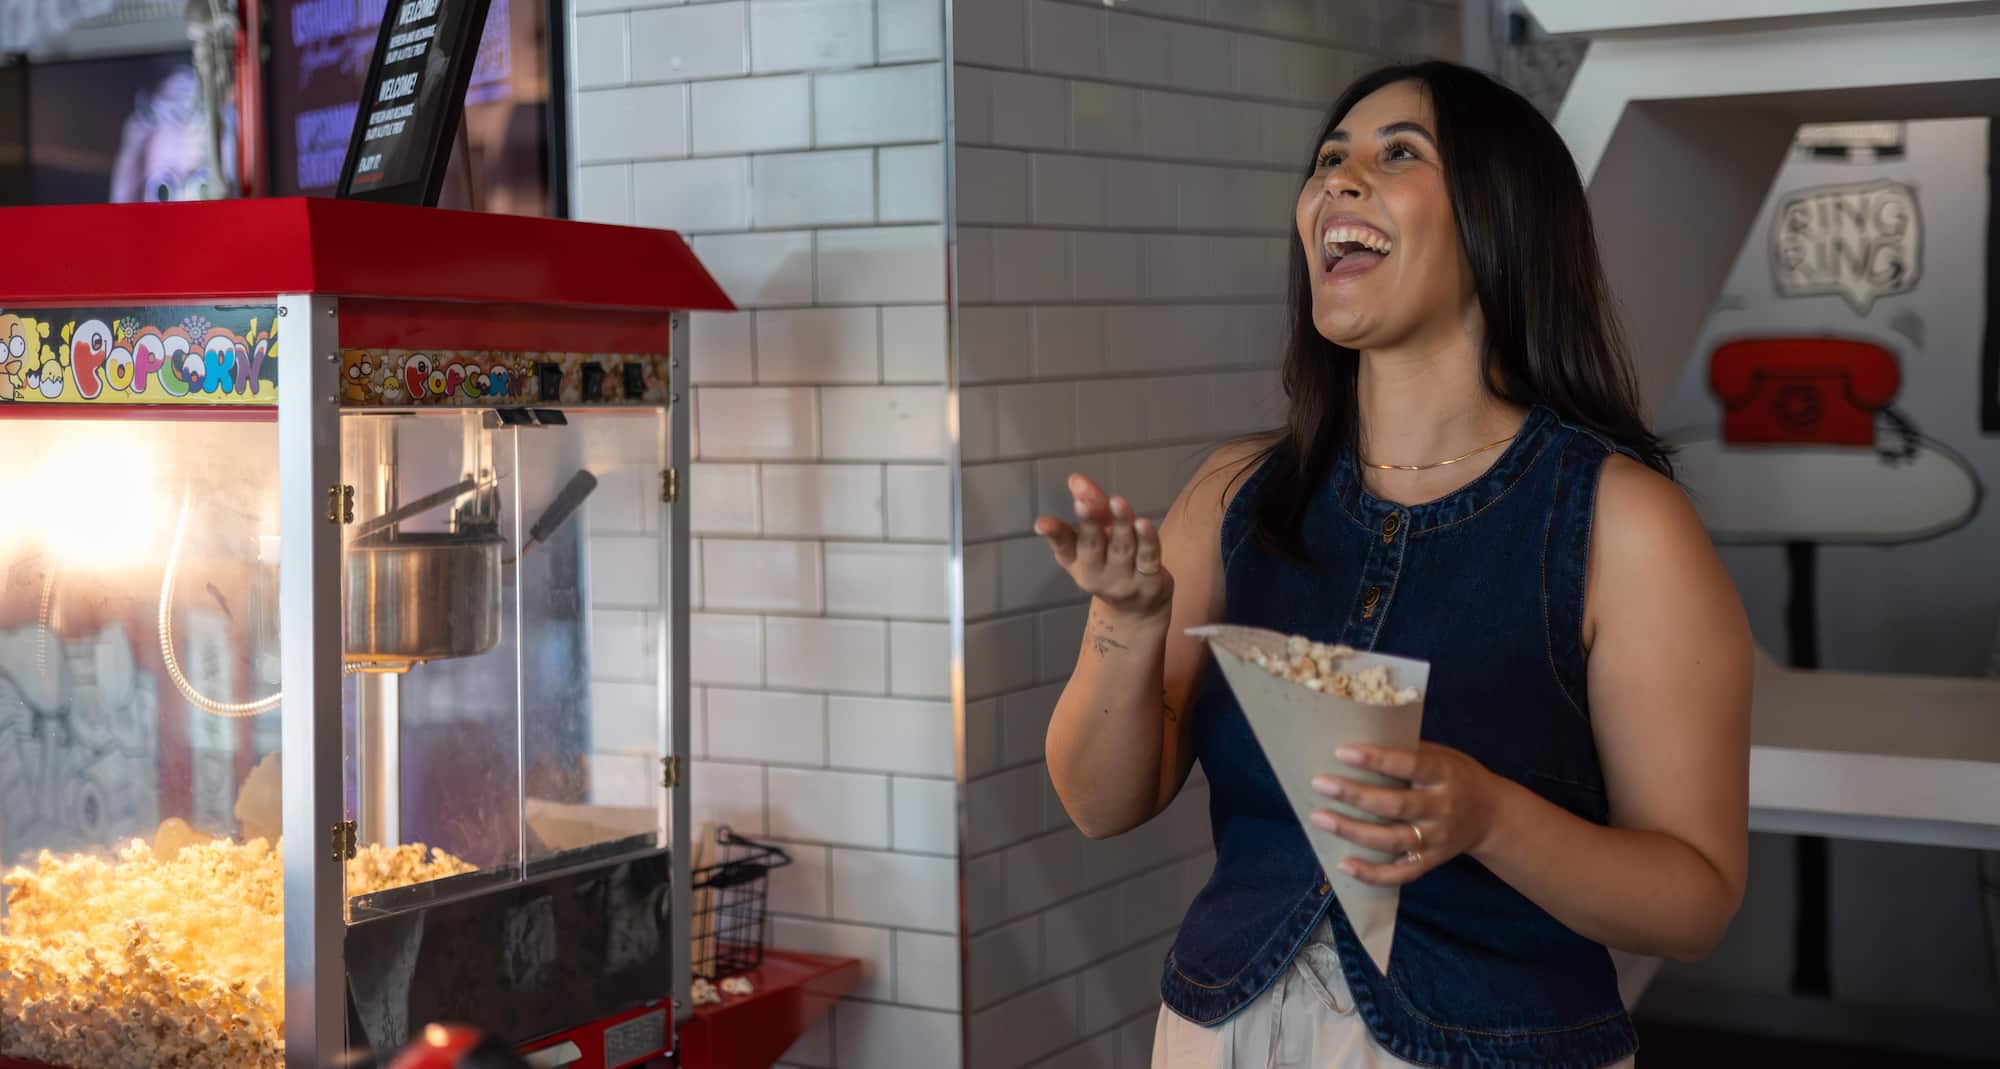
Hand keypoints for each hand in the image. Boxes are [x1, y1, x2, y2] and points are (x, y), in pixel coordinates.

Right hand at [1033, 473, 1171, 618]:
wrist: (1138, 609)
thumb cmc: (1111, 565)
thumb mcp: (1096, 538)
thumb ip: (1091, 507)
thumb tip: (1076, 479)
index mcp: (1077, 562)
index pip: (1063, 546)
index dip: (1054, 533)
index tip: (1042, 523)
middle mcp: (1096, 574)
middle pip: (1092, 545)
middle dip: (1088, 523)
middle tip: (1083, 503)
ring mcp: (1124, 581)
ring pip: (1122, 548)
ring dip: (1120, 524)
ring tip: (1117, 502)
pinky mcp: (1150, 583)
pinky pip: (1149, 558)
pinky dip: (1147, 540)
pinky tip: (1143, 523)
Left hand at [1308, 743, 1502, 885]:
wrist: (1493, 816)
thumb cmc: (1456, 776)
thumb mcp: (1443, 755)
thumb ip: (1409, 752)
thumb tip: (1357, 741)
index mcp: (1445, 774)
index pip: (1410, 765)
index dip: (1376, 760)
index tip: (1341, 752)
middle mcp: (1442, 808)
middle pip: (1396, 805)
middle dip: (1355, 795)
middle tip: (1320, 784)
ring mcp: (1437, 839)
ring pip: (1393, 840)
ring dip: (1353, 831)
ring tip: (1320, 818)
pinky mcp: (1432, 861)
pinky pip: (1400, 873)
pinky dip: (1372, 874)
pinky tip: (1344, 864)